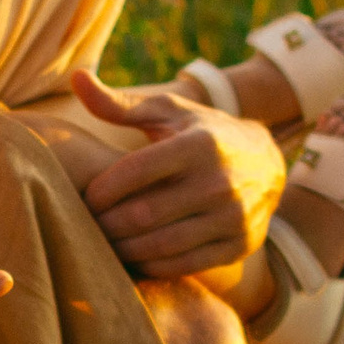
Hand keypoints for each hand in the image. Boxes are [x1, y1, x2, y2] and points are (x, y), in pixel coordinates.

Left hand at [71, 69, 282, 277]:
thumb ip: (119, 104)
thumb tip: (76, 78)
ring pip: (160, 245)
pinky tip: (133, 256)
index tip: (86, 197)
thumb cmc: (202, 132)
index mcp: (200, 144)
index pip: (135, 171)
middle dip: (106, 224)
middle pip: (143, 214)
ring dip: (123, 249)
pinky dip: (150, 265)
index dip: (101, 190)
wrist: (267, 163)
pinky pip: (182, 265)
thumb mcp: (168, 111)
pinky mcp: (240, 245)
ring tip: (104, 242)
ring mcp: (233, 217)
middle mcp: (220, 181)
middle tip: (88, 225)